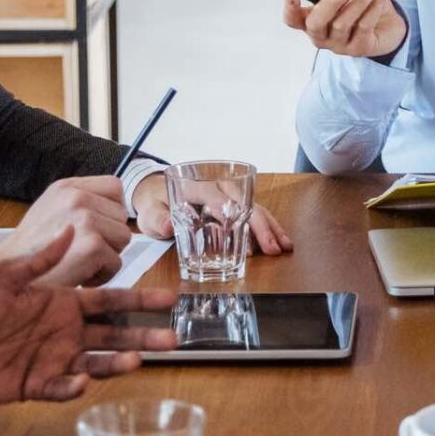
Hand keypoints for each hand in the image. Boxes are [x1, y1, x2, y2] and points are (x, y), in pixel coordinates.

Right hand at [0, 176, 127, 283]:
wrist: (8, 274)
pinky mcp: (92, 245)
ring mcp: (85, 219)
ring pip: (123, 238)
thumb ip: (81, 202)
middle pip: (121, 215)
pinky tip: (78, 275)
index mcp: (67, 186)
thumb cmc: (31, 250)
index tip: (98, 228)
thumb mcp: (51, 210)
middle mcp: (76, 197)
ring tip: (79, 261)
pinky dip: (102, 276)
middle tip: (81, 250)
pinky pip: (116, 262)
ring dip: (107, 256)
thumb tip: (115, 206)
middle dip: (109, 236)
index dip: (112, 210)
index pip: (115, 187)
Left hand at [0, 228, 179, 402]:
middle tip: (173, 338)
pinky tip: (80, 384)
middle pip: (114, 334)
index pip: (109, 300)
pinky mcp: (35, 385)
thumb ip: (40, 258)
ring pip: (96, 363)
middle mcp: (64, 332)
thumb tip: (73, 228)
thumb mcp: (2, 276)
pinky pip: (61, 389)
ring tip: (136, 360)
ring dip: (118, 363)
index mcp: (61, 302)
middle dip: (144, 335)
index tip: (169, 298)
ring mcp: (52, 359)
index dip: (139, 299)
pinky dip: (72, 388)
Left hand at [131, 186, 293, 255]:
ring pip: (254, 207)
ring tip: (284, 246)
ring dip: (271, 226)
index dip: (234, 215)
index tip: (244, 234)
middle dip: (261, 225)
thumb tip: (165, 225)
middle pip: (244, 202)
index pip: (218, 198)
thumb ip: (157, 218)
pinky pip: (253, 213)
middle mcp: (216, 187)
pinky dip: (267, 226)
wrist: (155, 192)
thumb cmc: (154, 202)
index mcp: (196, 187)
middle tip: (273, 248)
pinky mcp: (232, 206)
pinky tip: (279, 241)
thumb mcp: (150, 211)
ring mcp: (226, 196)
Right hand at [283, 0, 407, 61]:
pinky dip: (372, 9)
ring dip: (359, 1)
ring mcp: (339, 47)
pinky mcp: (359, 50)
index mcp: (312, 22)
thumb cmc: (359, 6)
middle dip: (330, 2)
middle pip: (315, 24)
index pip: (293, 21)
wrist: (388, 22)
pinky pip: (362, 27)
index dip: (289, 9)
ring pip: (341, 23)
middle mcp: (322, 38)